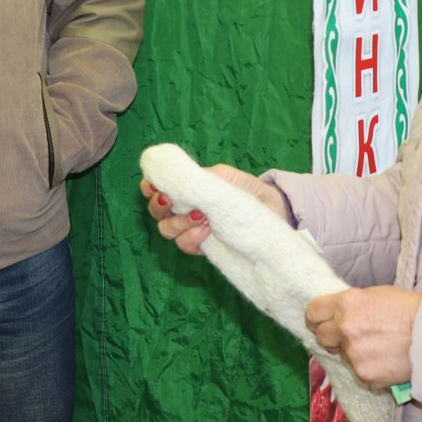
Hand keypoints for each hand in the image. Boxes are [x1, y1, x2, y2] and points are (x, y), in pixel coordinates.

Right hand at [139, 165, 288, 255]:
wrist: (272, 209)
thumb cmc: (247, 189)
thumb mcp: (224, 175)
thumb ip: (199, 176)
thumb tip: (178, 177)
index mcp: (184, 188)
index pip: (154, 188)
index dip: (149, 186)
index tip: (155, 186)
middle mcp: (182, 209)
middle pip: (155, 211)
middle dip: (160, 206)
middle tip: (171, 201)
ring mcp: (191, 229)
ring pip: (166, 230)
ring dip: (179, 222)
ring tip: (201, 216)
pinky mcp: (203, 246)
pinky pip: (184, 245)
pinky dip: (191, 238)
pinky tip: (206, 230)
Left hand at [304, 286, 421, 386]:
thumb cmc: (411, 310)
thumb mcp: (377, 295)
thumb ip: (352, 305)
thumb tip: (336, 314)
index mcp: (347, 303)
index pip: (313, 312)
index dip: (315, 318)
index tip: (319, 322)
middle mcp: (345, 327)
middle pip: (321, 336)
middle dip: (331, 337)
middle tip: (349, 337)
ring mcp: (353, 353)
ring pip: (342, 355)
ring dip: (354, 352)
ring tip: (378, 346)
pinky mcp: (364, 374)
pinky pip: (359, 371)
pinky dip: (369, 368)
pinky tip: (385, 359)